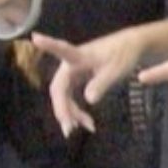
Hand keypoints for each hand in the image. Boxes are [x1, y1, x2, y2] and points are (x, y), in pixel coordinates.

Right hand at [30, 23, 167, 135]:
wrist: (132, 47)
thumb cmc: (123, 54)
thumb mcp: (115, 70)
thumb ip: (101, 83)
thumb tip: (89, 100)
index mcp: (79, 56)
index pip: (62, 50)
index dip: (48, 44)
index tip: (35, 38)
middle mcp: (71, 64)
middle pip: (59, 88)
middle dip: (63, 108)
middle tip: (71, 129)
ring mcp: (73, 72)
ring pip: (64, 95)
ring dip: (71, 112)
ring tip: (86, 127)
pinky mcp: (77, 78)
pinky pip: (71, 97)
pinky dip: (76, 109)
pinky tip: (84, 123)